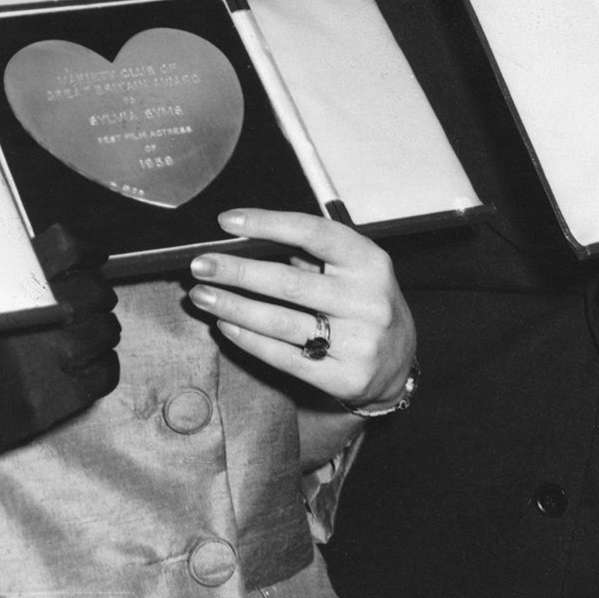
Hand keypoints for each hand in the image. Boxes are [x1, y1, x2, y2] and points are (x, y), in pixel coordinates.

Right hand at [0, 225, 120, 502]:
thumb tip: (43, 269)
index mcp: (3, 283)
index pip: (70, 247)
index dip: (87, 252)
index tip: (89, 260)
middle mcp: (31, 314)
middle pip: (94, 289)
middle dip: (94, 297)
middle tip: (83, 309)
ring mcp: (46, 358)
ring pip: (105, 330)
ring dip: (101, 332)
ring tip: (85, 341)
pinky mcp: (52, 400)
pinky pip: (104, 374)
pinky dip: (102, 369)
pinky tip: (85, 371)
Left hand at [187, 209, 414, 409]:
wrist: (398, 362)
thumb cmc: (362, 302)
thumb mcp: (351, 269)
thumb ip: (309, 254)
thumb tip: (245, 240)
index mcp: (369, 262)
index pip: (312, 233)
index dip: (267, 224)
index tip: (227, 222)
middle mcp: (367, 300)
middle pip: (288, 281)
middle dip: (236, 272)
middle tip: (200, 265)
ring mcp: (359, 341)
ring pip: (281, 322)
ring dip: (233, 307)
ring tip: (202, 296)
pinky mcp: (345, 376)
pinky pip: (284, 357)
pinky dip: (249, 339)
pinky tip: (226, 325)